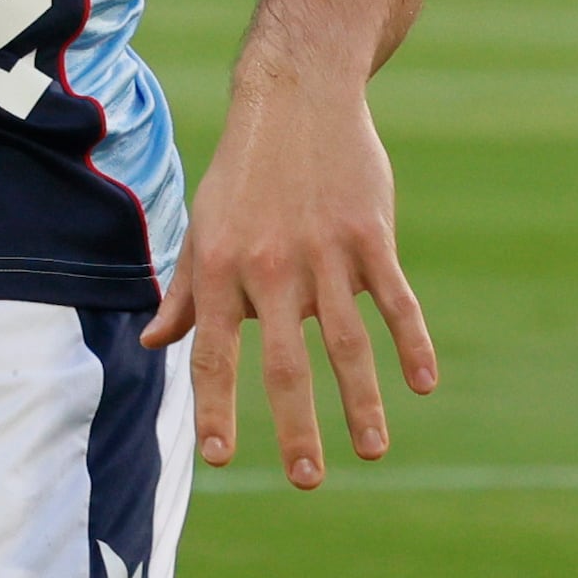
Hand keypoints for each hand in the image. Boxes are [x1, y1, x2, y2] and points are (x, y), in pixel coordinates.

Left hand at [145, 65, 434, 485]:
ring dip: (361, 402)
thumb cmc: (243, 172)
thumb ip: (185, 292)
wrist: (295, 97)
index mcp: (220, 268)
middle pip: (283, 363)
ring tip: (372, 451)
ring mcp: (324, 252)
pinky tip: (423, 384)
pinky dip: (412, 343)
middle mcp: (269, 267)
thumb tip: (154, 345)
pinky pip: (395, 300)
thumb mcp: (203, 226)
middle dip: (295, 426)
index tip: (219, 459)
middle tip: (306, 481)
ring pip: (345, 343)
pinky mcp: (371, 236)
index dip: (214, 408)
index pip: (213, 353)